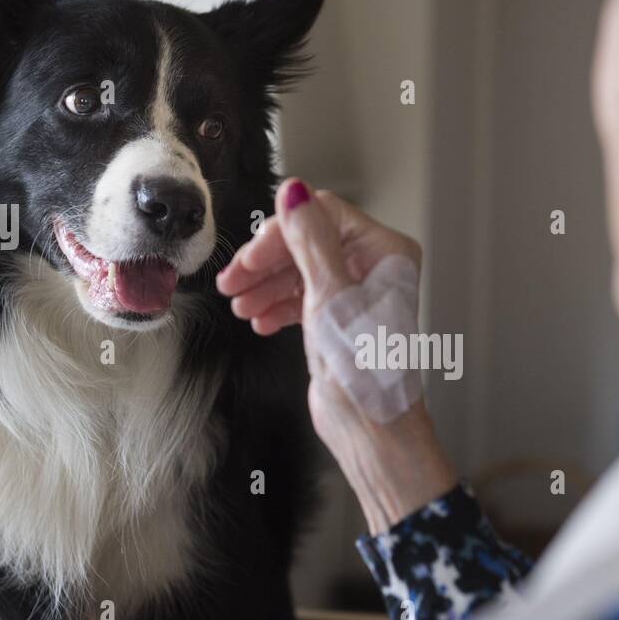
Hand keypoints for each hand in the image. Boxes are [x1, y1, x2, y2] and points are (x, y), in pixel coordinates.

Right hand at [217, 180, 456, 532]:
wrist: (371, 426)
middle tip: (234, 282)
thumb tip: (294, 193)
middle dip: (266, 263)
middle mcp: (375, 268)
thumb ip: (310, 240)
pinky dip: (279, 306)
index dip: (280, 234)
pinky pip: (304, 298)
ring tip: (242, 305)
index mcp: (384, 251)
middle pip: (306, 243)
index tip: (250, 257)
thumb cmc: (364, 369)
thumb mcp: (329, 293)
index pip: (321, 217)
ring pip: (300, 272)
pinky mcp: (342, 320)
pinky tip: (260, 320)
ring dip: (267, 286)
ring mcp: (357, 294)